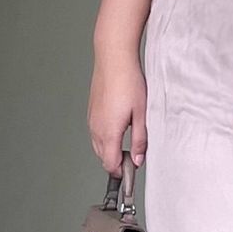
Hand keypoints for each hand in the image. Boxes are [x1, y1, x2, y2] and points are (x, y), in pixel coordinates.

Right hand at [87, 54, 147, 176]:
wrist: (113, 59)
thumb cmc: (128, 82)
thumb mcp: (141, 114)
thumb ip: (139, 140)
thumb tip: (137, 159)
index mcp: (108, 132)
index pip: (110, 165)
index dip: (122, 172)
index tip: (133, 170)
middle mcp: (96, 129)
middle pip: (103, 158)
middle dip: (116, 162)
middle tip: (133, 156)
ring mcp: (91, 120)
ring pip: (98, 146)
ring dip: (110, 150)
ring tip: (127, 142)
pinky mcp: (91, 112)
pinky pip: (95, 133)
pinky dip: (105, 138)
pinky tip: (119, 128)